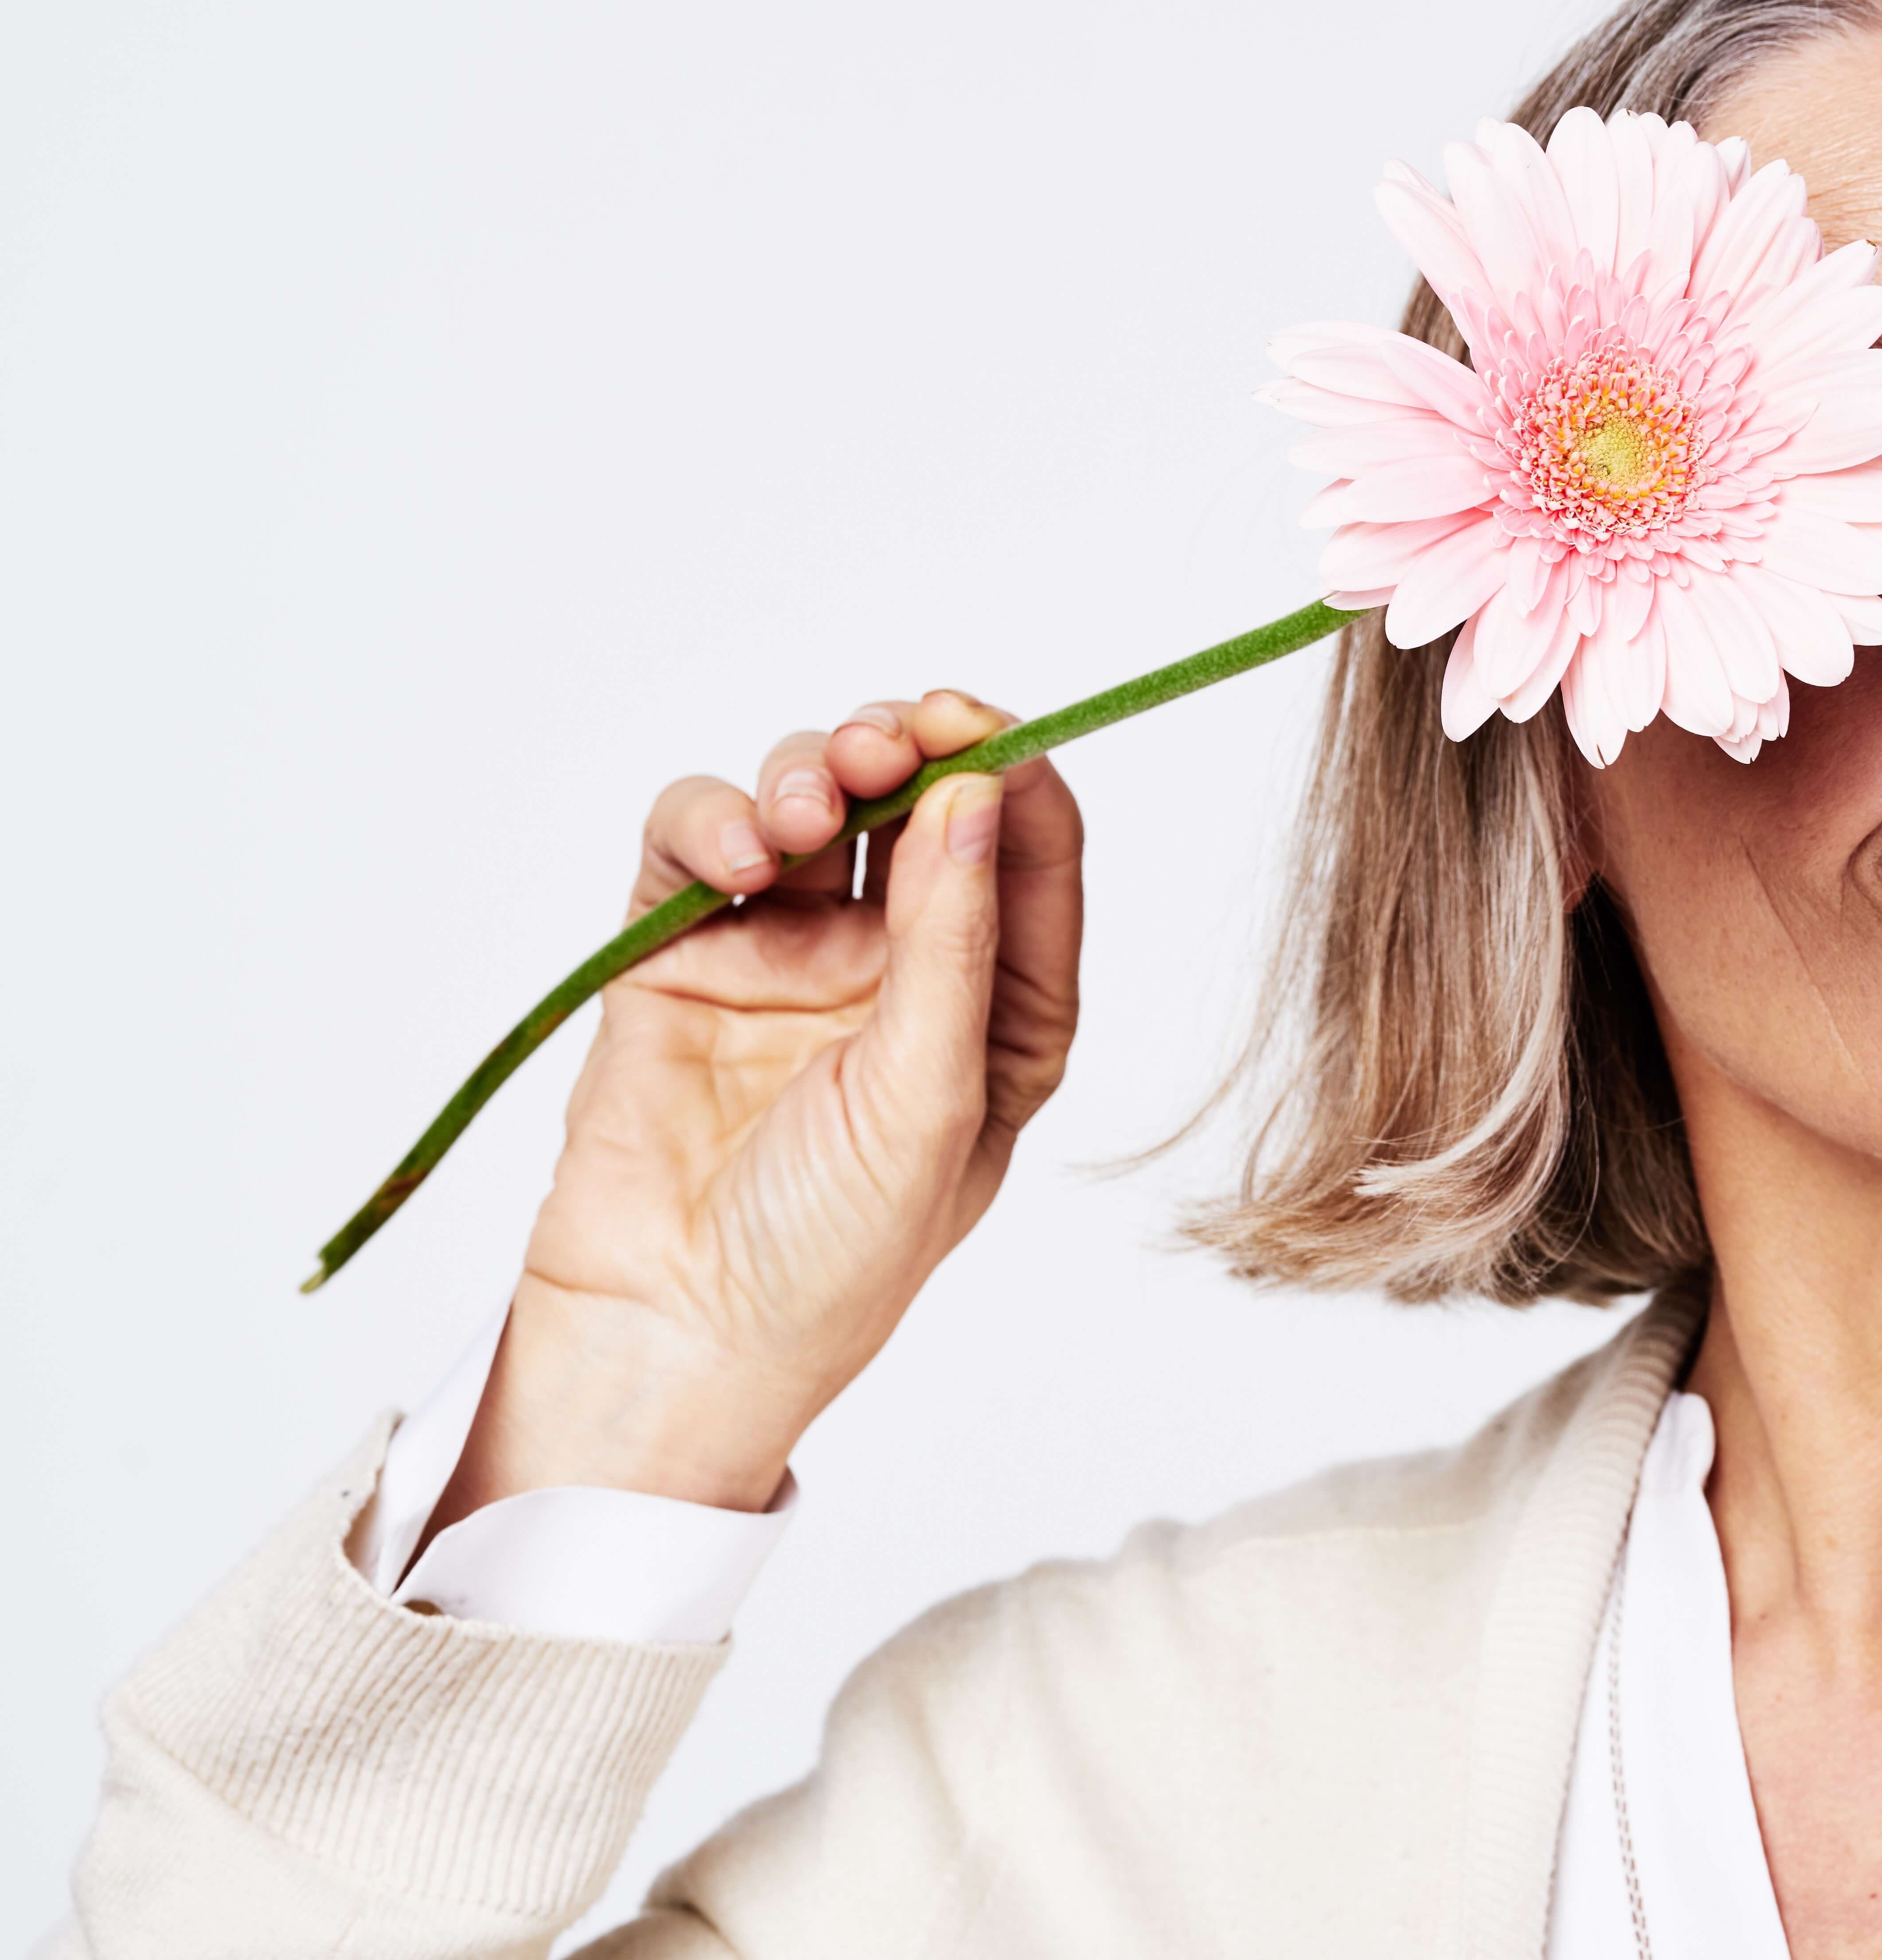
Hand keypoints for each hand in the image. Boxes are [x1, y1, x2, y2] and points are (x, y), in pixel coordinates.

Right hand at [429, 691, 1083, 1527]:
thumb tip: (980, 797)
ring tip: (804, 809)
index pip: (1027, 857)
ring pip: (809, 802)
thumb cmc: (829, 1257)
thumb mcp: (928, 1101)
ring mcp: (788, 956)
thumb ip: (953, 945)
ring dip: (809, 773)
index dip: (1010, 773)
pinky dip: (711, 821)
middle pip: (917, 805)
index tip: (978, 725)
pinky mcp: (682, 957)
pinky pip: (697, 845)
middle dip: (905, 751)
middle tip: (886, 743)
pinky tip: (734, 856)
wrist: (673, 1338)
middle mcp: (900, 970)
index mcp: (996, 1011)